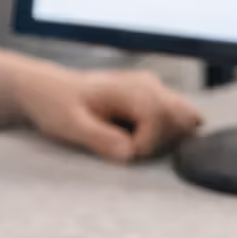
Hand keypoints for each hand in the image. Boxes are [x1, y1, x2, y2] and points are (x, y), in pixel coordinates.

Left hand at [15, 65, 202, 162]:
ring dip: (168, 138)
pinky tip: (139, 138)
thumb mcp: (70, 125)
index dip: (147, 143)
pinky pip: (176, 119)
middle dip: (164, 141)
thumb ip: (100, 138)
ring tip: (135, 142)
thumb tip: (129, 153)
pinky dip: (166, 134)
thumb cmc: (57, 105)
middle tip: (131, 147)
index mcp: (131, 88)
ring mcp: (154, 89)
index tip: (124, 152)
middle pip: (185, 116)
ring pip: (186, 118)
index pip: (163, 118)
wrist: (50, 90)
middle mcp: (149, 84)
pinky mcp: (154, 98)